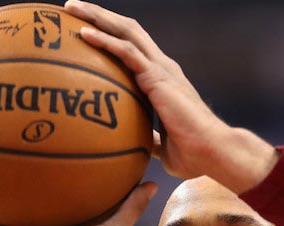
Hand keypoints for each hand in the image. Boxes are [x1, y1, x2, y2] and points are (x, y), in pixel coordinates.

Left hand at [64, 1, 277, 192]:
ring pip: (126, 31)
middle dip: (100, 15)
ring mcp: (161, 69)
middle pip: (127, 30)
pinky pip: (126, 51)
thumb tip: (137, 144)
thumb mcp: (163, 146)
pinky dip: (104, 40)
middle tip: (71, 8)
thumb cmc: (193, 154)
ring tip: (71, 8)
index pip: (134, 48)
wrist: (212, 152)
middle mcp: (163, 67)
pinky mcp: (158, 76)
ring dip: (97, 17)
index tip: (84, 31)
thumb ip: (150, 138)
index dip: (111, 36)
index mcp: (163, 79)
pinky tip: (84, 34)